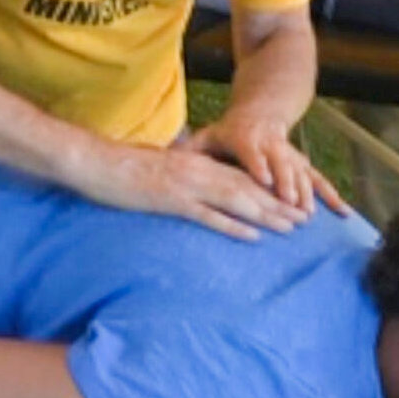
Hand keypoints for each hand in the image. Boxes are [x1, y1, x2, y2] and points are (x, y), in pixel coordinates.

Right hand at [74, 140, 314, 240]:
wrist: (94, 161)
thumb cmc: (122, 168)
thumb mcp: (160, 168)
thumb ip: (182, 176)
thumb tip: (197, 188)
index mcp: (196, 164)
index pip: (240, 178)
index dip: (268, 191)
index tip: (290, 203)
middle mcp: (198, 172)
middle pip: (247, 189)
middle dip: (278, 204)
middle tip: (304, 219)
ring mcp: (186, 186)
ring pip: (236, 200)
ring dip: (267, 214)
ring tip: (291, 227)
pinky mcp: (171, 201)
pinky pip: (208, 215)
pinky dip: (233, 226)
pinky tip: (253, 236)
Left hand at [188, 110, 347, 219]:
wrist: (262, 113)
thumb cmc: (230, 133)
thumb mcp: (210, 135)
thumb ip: (191, 148)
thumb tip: (167, 157)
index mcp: (246, 140)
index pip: (252, 153)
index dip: (259, 166)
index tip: (264, 180)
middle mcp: (271, 147)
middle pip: (281, 165)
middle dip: (287, 184)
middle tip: (290, 204)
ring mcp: (289, 156)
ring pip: (300, 173)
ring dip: (306, 193)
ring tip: (308, 214)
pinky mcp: (301, 164)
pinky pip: (318, 180)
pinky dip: (330, 195)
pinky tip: (342, 212)